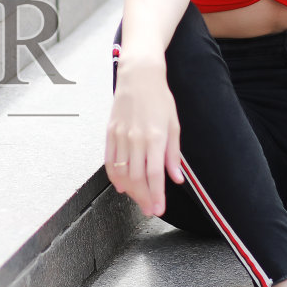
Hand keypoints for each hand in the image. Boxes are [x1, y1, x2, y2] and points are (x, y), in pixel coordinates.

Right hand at [105, 54, 183, 217]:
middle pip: (138, 178)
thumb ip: (173, 154)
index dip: (157, 195)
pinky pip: (110, 161)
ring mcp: (121, 137)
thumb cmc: (159, 98)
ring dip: (131, 191)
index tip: (159, 209)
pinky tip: (122, 186)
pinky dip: (115, 177)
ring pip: (123, 173)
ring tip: (139, 200)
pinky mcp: (110, 133)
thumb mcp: (174, 125)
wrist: (139, 76)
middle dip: (144, 198)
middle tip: (151, 210)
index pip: (154, 175)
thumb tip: (176, 178)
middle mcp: (136, 139)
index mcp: (155, 137)